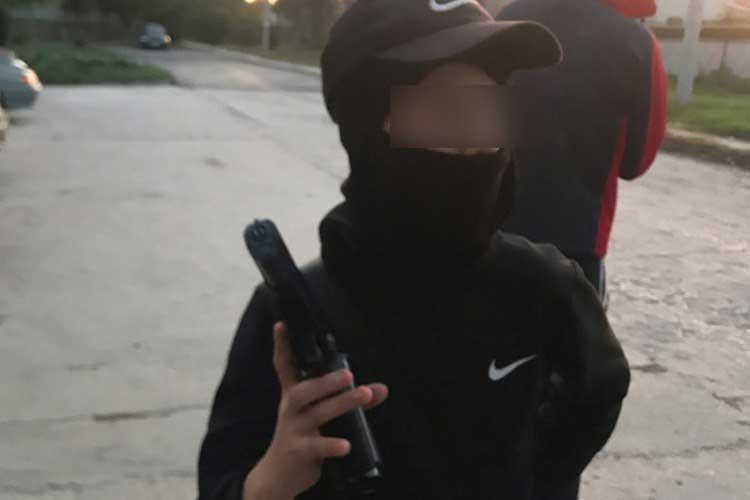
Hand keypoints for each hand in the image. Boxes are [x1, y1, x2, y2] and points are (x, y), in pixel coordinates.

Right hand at [243, 322, 387, 499]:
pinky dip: (332, 445)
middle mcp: (290, 409)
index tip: (282, 325)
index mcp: (293, 396)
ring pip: (316, 413)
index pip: (284, 366)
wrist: (278, 475)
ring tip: (364, 395)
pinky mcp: (298, 451)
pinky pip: (316, 446)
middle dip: (326, 381)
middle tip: (349, 374)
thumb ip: (349, 400)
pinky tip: (346, 445)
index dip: (282, 346)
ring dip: (341, 404)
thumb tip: (381, 389)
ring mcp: (292, 430)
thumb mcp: (321, 416)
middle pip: (303, 390)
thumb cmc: (302, 437)